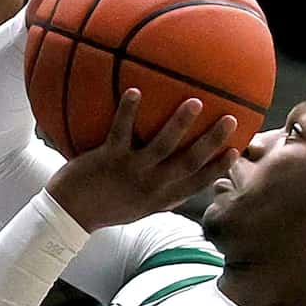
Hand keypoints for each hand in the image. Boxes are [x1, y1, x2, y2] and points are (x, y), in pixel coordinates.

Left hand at [47, 87, 237, 231]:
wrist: (69, 215)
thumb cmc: (106, 207)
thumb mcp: (140, 208)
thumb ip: (162, 195)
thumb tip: (183, 186)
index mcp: (160, 198)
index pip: (197, 182)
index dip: (218, 167)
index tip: (236, 149)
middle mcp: (151, 186)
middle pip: (189, 162)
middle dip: (211, 141)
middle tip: (230, 119)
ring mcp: (130, 173)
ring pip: (161, 147)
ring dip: (179, 124)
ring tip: (194, 102)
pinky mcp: (108, 160)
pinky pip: (121, 131)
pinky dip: (128, 111)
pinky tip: (134, 91)